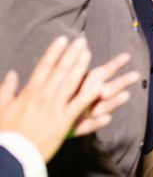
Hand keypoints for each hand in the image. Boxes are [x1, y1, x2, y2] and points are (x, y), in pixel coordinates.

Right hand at [0, 36, 136, 161]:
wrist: (9, 158)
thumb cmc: (5, 134)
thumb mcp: (0, 110)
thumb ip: (6, 90)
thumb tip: (11, 73)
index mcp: (29, 93)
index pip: (44, 67)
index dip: (54, 51)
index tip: (63, 39)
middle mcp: (43, 97)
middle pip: (60, 70)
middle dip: (71, 54)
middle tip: (81, 40)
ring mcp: (54, 109)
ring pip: (71, 83)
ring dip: (81, 66)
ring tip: (89, 53)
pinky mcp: (64, 122)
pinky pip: (79, 105)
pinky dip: (89, 93)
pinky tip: (100, 83)